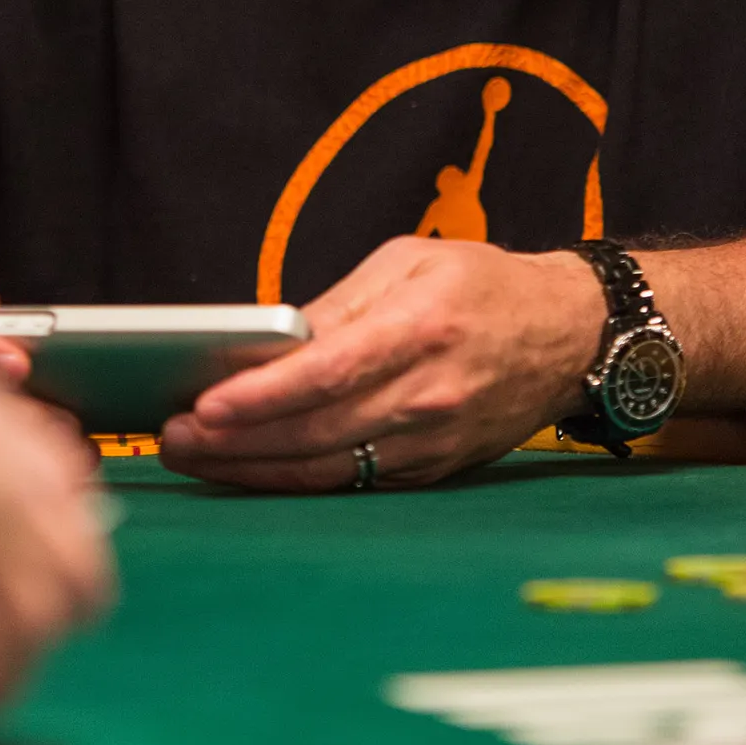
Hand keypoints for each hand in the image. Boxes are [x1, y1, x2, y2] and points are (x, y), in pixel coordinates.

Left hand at [162, 238, 604, 492]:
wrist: (571, 334)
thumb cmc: (484, 286)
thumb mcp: (410, 263)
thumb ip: (338, 306)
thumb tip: (268, 344)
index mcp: (422, 327)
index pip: (329, 372)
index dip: (263, 396)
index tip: (205, 404)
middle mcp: (430, 392)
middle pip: (317, 431)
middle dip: (237, 441)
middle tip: (174, 437)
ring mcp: (434, 438)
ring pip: (330, 469)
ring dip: (254, 469)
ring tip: (195, 457)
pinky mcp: (434, 468)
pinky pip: (354, 481)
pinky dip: (297, 480)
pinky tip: (252, 469)